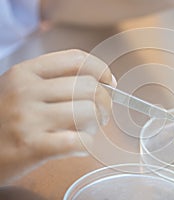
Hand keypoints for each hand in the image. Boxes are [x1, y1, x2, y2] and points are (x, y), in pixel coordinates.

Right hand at [0, 49, 115, 184]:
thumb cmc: (3, 120)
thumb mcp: (18, 89)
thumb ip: (51, 81)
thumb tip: (98, 82)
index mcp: (25, 72)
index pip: (77, 59)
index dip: (101, 70)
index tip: (109, 82)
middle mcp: (26, 91)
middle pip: (88, 87)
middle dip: (105, 102)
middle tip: (102, 114)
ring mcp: (28, 118)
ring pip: (87, 112)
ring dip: (96, 124)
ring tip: (88, 130)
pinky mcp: (31, 147)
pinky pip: (77, 140)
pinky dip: (87, 144)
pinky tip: (80, 146)